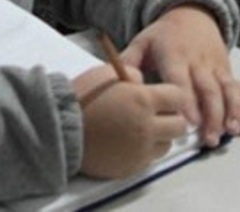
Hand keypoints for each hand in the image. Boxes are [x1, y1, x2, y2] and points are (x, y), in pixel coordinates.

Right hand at [74, 64, 188, 179]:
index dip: (172, 95)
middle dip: (171, 117)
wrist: (60, 129)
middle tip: (157, 114)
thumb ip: (133, 73)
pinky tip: (129, 141)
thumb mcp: (108, 73)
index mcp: (144, 101)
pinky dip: (144, 151)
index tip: (165, 96)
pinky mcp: (131, 167)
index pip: (179, 98)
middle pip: (180, 126)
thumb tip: (145, 83)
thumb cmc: (82, 97)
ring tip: (140, 129)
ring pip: (167, 145)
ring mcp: (140, 150)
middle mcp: (147, 127)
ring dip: (159, 136)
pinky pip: (149, 159)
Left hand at [120, 5, 239, 147]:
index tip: (189, 121)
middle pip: (208, 89)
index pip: (181, 80)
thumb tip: (118, 83)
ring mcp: (215, 67)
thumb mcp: (141, 42)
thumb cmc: (163, 35)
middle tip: (209, 138)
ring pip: (227, 89)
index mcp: (174, 55)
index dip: (186, 100)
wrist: (191, 14)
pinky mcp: (227, 70)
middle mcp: (198, 62)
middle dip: (212, 114)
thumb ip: (128, 62)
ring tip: (231, 131)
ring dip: (232, 110)